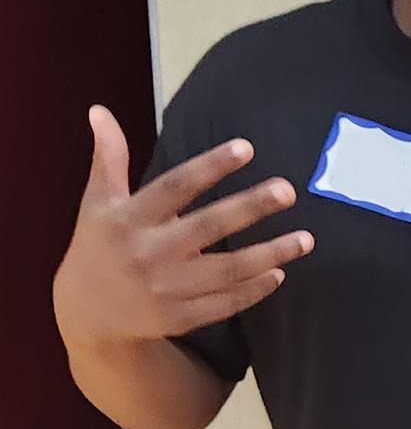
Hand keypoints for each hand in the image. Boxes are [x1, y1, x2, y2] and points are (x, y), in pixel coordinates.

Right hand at [54, 106, 311, 348]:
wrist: (87, 313)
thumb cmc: (99, 246)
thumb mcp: (98, 202)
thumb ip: (109, 159)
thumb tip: (99, 110)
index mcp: (129, 219)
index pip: (174, 187)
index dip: (210, 167)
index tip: (247, 148)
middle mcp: (148, 254)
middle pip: (209, 227)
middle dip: (251, 208)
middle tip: (288, 190)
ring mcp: (166, 290)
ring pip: (227, 271)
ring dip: (271, 254)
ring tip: (306, 239)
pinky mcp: (180, 318)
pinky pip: (225, 303)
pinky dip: (254, 289)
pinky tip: (280, 272)